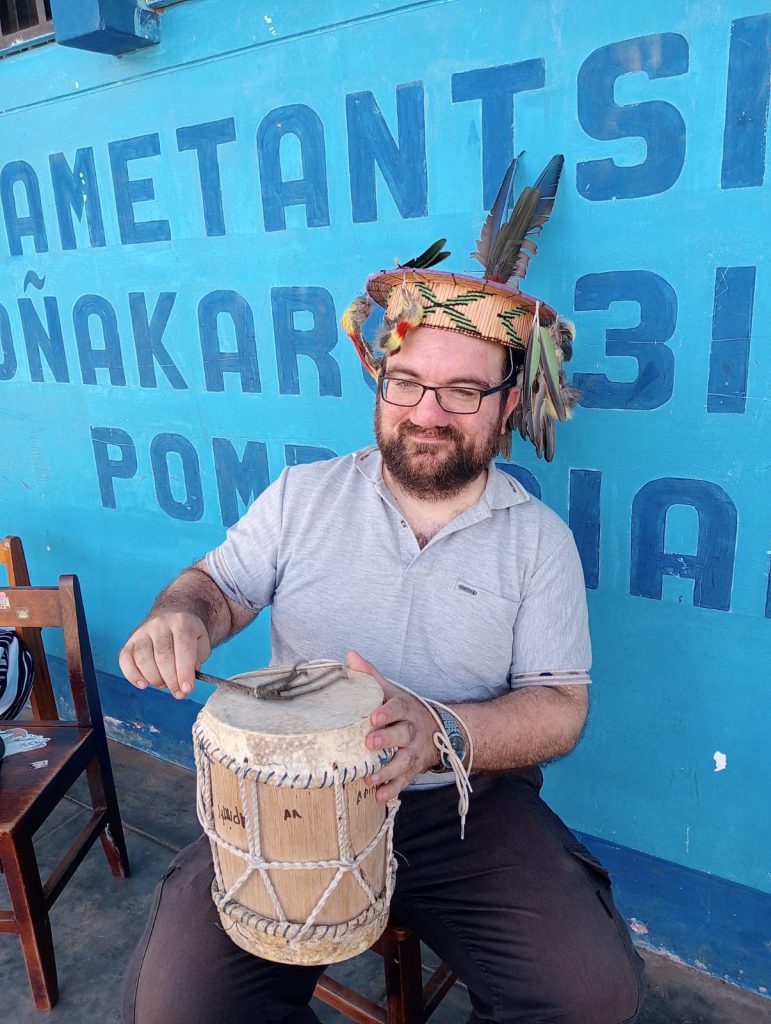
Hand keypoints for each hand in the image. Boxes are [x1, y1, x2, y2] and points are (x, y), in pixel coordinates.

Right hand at [119, 613, 210, 699]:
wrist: (171, 618)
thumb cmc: (187, 636)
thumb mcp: (201, 644)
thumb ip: (196, 661)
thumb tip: (185, 680)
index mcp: (182, 621)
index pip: (184, 648)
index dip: (185, 672)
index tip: (187, 689)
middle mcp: (160, 624)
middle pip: (163, 657)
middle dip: (171, 680)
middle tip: (178, 692)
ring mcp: (143, 631)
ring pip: (143, 659)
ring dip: (154, 679)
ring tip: (164, 684)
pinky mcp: (130, 641)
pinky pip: (125, 660)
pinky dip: (133, 676)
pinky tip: (143, 684)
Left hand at [346, 650, 438, 800]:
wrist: (438, 731)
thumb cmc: (404, 710)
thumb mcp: (391, 691)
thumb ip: (370, 676)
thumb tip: (350, 655)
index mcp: (405, 708)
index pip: (397, 708)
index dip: (386, 713)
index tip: (373, 717)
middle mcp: (412, 730)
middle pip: (402, 734)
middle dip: (387, 740)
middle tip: (369, 744)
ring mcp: (414, 751)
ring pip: (404, 761)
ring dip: (387, 771)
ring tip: (370, 778)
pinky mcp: (413, 770)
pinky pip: (405, 781)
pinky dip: (392, 790)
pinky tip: (378, 796)